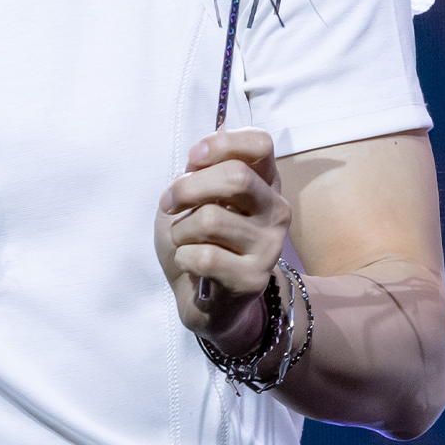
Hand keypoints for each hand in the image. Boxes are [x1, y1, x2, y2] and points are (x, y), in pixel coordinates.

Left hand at [153, 129, 290, 355]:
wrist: (208, 301)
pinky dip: (182, 257)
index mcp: (265, 183)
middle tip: (168, 203)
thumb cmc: (200, 240)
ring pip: (211, 219)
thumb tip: (199, 153)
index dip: (222, 143)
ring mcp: (269, 246)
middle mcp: (276, 211)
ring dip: (180, 230)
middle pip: (235, 177)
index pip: (261, 143)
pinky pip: (203, 256)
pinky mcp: (253, 279)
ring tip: (183, 240)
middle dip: (187, 187)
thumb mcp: (196, 198)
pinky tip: (190, 264)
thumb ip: (201, 172)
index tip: (193, 158)